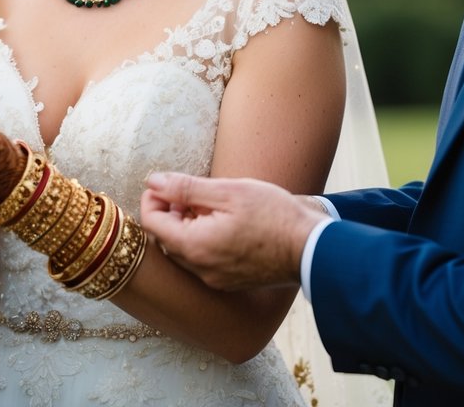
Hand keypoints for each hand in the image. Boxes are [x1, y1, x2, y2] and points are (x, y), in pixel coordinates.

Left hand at [139, 172, 325, 289]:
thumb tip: (153, 181)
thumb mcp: (228, 191)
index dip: (153, 199)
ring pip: (183, 251)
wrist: (312, 248)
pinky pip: (202, 261)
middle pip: (165, 238)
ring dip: (186, 227)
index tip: (166, 184)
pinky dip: (202, 241)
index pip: (152, 223)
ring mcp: (214, 279)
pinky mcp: (229, 282)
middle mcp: (199, 269)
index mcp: (194, 246)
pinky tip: (224, 225)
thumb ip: (186, 188)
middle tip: (192, 193)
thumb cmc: (273, 215)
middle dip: (171, 212)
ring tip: (211, 206)